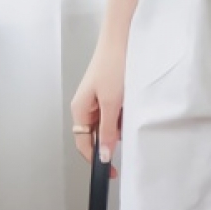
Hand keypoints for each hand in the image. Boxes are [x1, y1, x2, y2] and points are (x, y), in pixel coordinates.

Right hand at [69, 37, 126, 179]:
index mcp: (80, 109)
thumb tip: (105, 155)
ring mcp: (97, 98)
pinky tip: (130, 102)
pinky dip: (124, 111)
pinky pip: (115, 111)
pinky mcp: (109, 91)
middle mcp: (86, 105)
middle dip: (112, 137)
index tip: (111, 171)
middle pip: (97, 134)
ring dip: (120, 123)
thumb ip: (108, 130)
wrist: (122, 37)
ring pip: (108, 123)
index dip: (97, 159)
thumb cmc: (113, 64)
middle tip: (125, 132)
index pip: (84, 144)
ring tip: (128, 109)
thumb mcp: (111, 102)